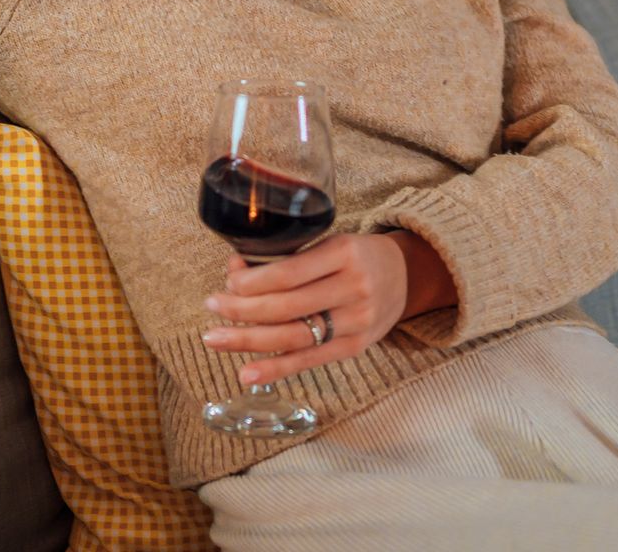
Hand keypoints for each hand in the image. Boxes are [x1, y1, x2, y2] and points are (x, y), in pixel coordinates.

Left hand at [201, 234, 409, 386]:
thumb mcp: (330, 243)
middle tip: (212, 306)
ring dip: (248, 340)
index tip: (228, 283)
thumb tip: (235, 272)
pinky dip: (275, 369)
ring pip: (294, 336)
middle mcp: (353, 288)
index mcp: (345, 253)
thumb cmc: (356, 256)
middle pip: (287, 306)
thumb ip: (288, 258)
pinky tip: (246, 374)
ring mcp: (356, 321)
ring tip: (215, 339)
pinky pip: (309, 361)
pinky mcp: (355, 347)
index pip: (290, 272)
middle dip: (243, 309)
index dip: (253, 282)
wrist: (405, 276)